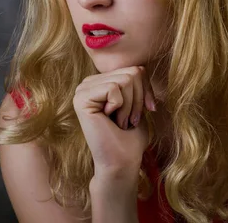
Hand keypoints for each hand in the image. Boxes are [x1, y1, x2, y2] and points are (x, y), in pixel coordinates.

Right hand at [73, 66, 156, 181]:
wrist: (122, 161)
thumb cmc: (130, 136)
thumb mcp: (137, 102)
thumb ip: (136, 82)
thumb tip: (141, 67)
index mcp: (101, 81)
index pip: (135, 69)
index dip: (146, 91)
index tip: (144, 111)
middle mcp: (89, 82)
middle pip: (132, 72)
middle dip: (138, 99)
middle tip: (129, 120)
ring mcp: (82, 89)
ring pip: (125, 79)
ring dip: (130, 106)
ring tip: (120, 122)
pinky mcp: (81, 98)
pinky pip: (114, 88)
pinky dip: (120, 106)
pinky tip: (110, 120)